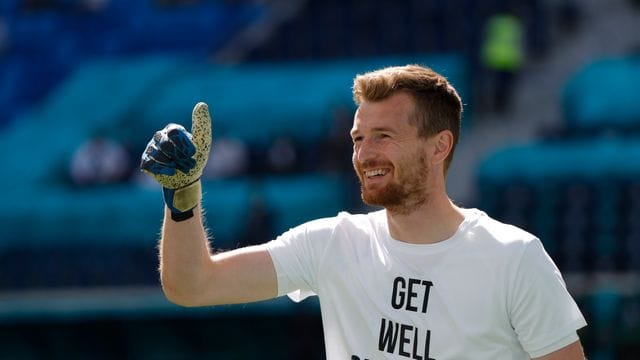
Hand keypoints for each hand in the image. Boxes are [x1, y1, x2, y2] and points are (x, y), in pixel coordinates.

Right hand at [140, 102, 211, 219]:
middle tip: (189, 164)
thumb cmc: (196, 157)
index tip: (193, 153)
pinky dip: (164, 170)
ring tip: (181, 168)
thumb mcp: (203, 141)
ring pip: (158, 155)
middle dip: (180, 157)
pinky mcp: (146, 160)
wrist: (187, 178)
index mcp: (172, 129)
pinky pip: (151, 164)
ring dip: (173, 164)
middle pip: (166, 144)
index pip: (175, 133)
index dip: (185, 145)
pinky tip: (171, 172)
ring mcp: (151, 148)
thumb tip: (202, 104)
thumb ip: (202, 123)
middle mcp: (159, 136)